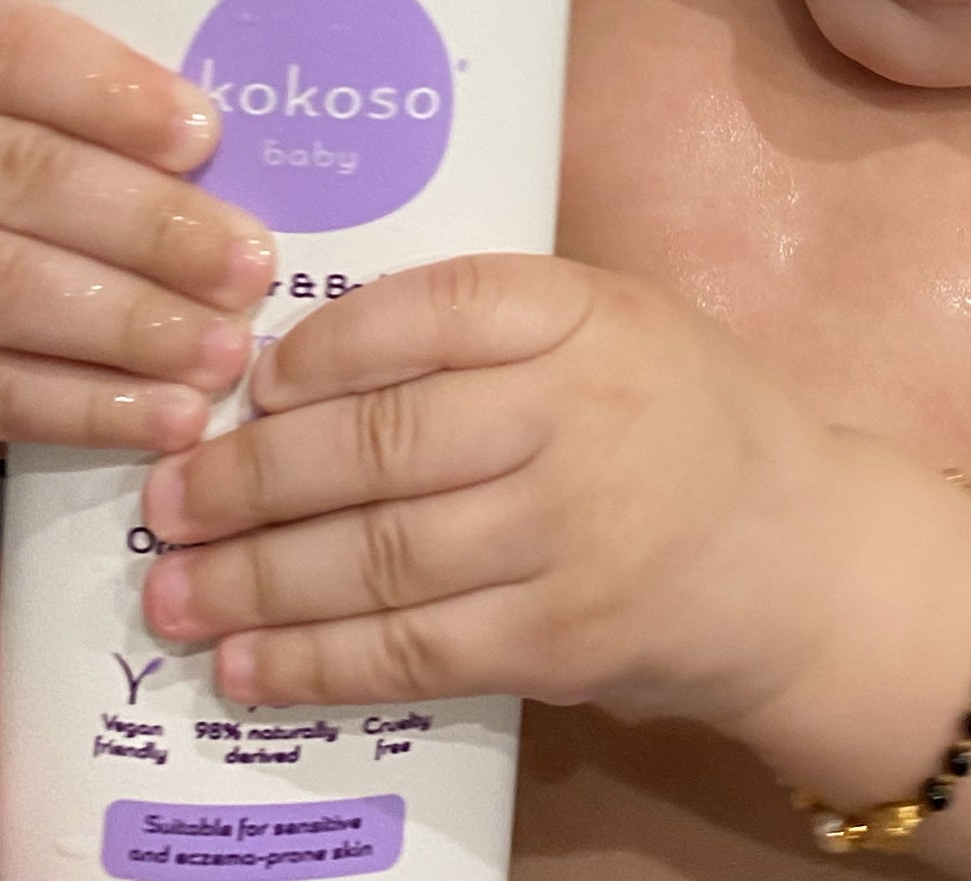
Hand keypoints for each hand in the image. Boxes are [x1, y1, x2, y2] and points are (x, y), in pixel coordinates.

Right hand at [0, 0, 273, 449]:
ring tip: (225, 350)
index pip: (18, 51)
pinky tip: (171, 414)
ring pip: (6, 286)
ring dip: (132, 326)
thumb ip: (131, 118)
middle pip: (28, 176)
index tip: (202, 134)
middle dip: (152, 227)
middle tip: (249, 266)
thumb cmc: (67, 168)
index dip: (109, 92)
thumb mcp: (77, 114)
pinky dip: (87, 407)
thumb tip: (253, 149)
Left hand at [138, 255, 851, 727]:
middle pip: (383, 442)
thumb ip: (499, 329)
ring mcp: (571, 534)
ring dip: (256, 579)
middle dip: (252, 476)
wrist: (802, 557)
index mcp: (590, 314)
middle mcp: (580, 413)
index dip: (330, 342)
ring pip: (380, 555)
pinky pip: (413, 651)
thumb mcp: (622, 325)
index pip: (438, 305)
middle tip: (168, 496)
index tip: (253, 374)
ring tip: (173, 588)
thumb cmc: (691, 418)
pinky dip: (315, 661)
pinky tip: (246, 664)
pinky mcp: (561, 640)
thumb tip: (311, 361)